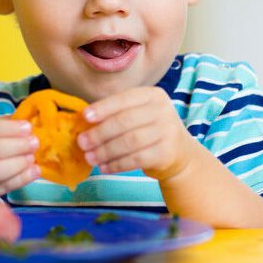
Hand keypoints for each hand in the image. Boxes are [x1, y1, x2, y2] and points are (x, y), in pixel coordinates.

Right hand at [0, 117, 40, 201]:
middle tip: (35, 142)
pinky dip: (21, 179)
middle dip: (16, 146)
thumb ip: (2, 124)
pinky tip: (34, 171)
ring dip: (18, 164)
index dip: (9, 128)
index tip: (28, 127)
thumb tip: (29, 120)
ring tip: (32, 157)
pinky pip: (2, 188)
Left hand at [77, 87, 193, 180]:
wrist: (180, 153)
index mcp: (153, 95)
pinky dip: (117, 164)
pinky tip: (104, 167)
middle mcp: (163, 110)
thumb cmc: (150, 130)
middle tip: (82, 142)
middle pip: (124, 121)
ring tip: (90, 158)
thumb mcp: (139, 114)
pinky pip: (136, 159)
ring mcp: (167, 132)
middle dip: (100, 133)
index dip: (103, 108)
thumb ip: (116, 114)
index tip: (85, 117)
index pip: (124, 99)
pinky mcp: (167, 153)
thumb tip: (84, 121)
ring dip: (105, 151)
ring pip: (129, 142)